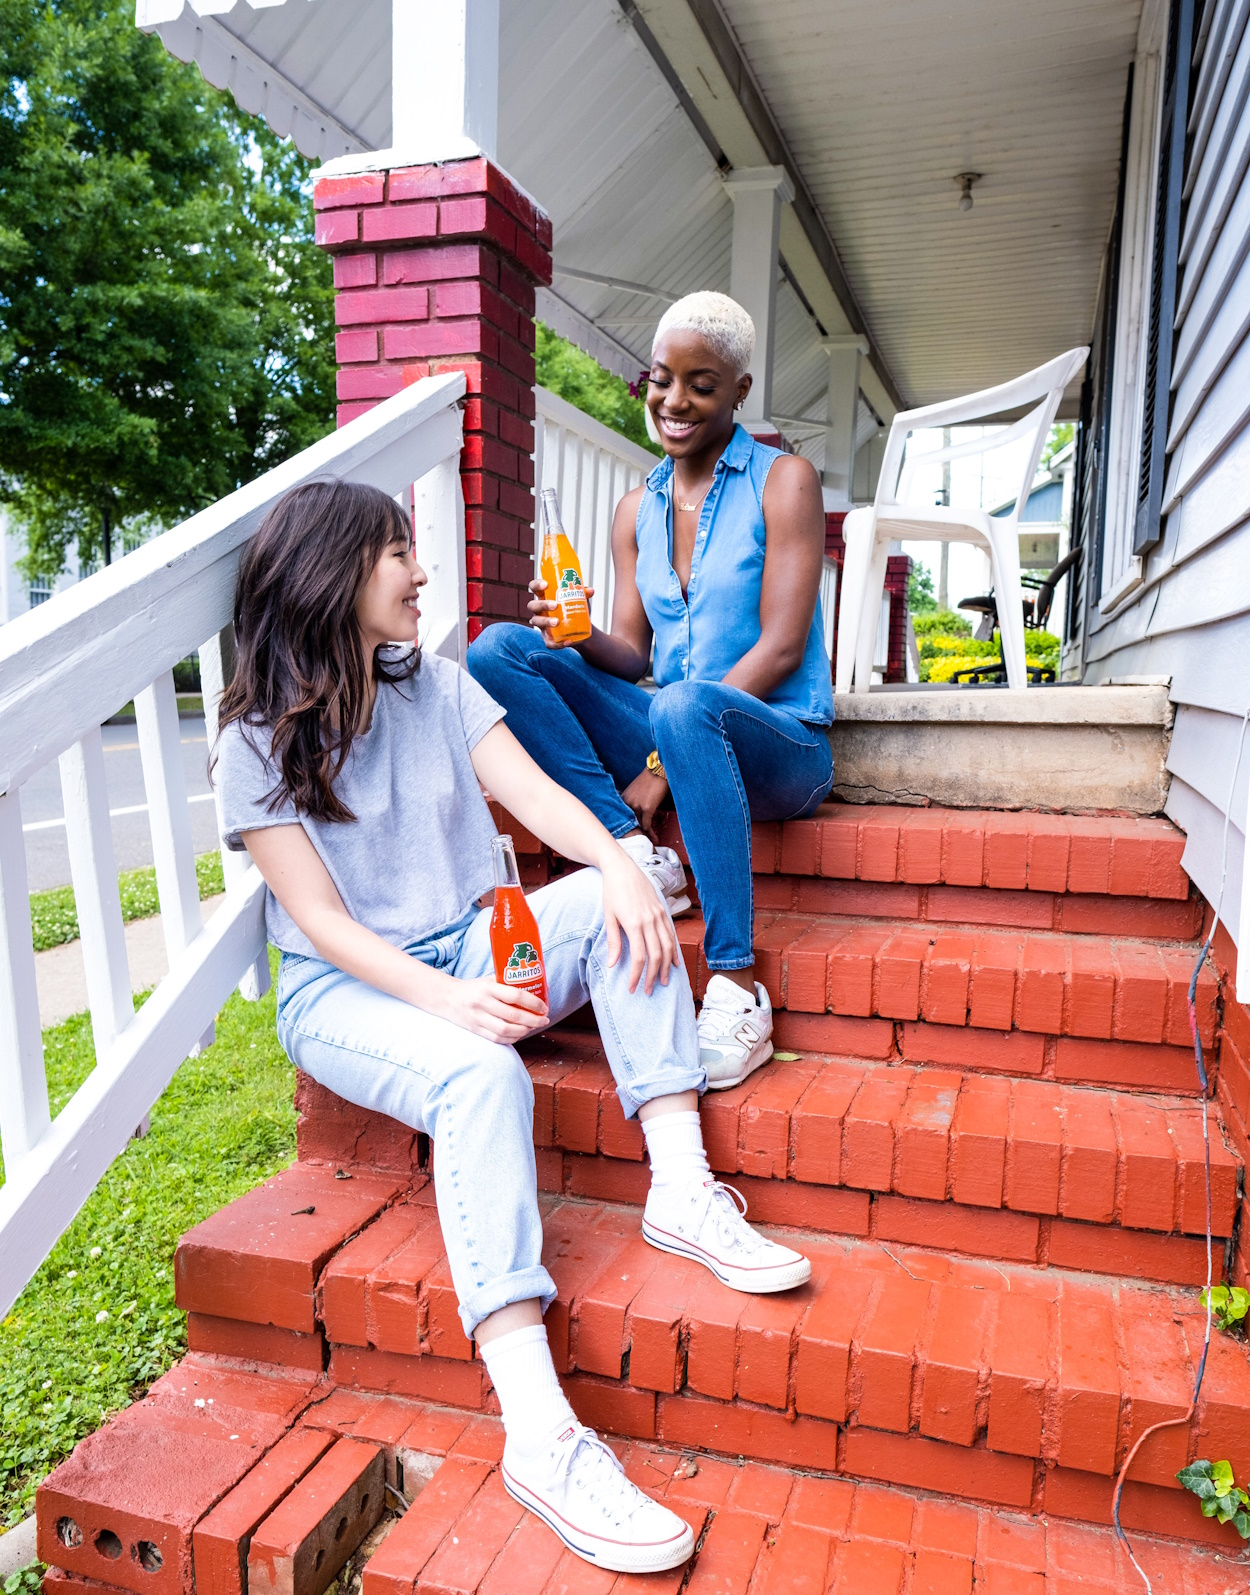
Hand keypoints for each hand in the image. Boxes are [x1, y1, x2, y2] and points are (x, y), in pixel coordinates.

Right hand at [437, 976, 548, 1042]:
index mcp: (488, 987)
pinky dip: (512, 1038)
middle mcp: (482, 1003)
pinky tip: (520, 1034)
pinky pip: (497, 1039)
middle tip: (544, 1020)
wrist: (447, 998)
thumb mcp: (489, 980)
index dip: (533, 1003)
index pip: (516, 995)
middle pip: (513, 1015)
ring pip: (505, 1030)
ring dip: (524, 1031)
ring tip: (533, 1027)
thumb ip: (508, 984)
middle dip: (533, 1020)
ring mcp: (478, 1018)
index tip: (544, 1007)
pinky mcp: (475, 1030)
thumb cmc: (474, 988)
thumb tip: (538, 986)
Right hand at [527, 577, 594, 648]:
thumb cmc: (575, 608)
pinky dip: (557, 643)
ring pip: (537, 622)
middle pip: (533, 605)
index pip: (534, 587)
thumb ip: (583, 593)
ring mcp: (542, 625)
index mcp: (544, 596)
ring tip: (557, 622)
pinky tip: (567, 641)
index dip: (537, 585)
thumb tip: (590, 590)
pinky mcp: (547, 638)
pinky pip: (548, 642)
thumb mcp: (579, 599)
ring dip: (546, 622)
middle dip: (542, 604)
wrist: (581, 628)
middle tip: (555, 605)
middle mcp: (539, 610)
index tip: (546, 584)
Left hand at [599, 848, 677, 995]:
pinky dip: (673, 950)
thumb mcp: (609, 916)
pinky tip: (673, 962)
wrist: (622, 868)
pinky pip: (671, 934)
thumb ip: (614, 941)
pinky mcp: (663, 910)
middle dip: (652, 976)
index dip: (637, 975)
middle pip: (656, 955)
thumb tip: (613, 965)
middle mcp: (649, 920)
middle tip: (647, 990)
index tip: (632, 988)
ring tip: (662, 981)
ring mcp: (658, 915)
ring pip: (668, 946)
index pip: (639, 957)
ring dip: (666, 966)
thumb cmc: (612, 892)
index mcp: (634, 923)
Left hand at [620, 765, 668, 839]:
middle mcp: (627, 803)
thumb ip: (633, 801)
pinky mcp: (647, 808)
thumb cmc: (650, 779)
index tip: (631, 837)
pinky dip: (651, 834)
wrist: (659, 770)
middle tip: (640, 843)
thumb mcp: (636, 790)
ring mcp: (636, 806)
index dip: (627, 829)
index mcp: (623, 798)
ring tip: (650, 843)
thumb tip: (638, 815)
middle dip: (635, 835)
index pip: (622, 818)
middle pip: (630, 824)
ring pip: (639, 826)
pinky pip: (647, 825)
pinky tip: (655, 839)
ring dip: (645, 836)